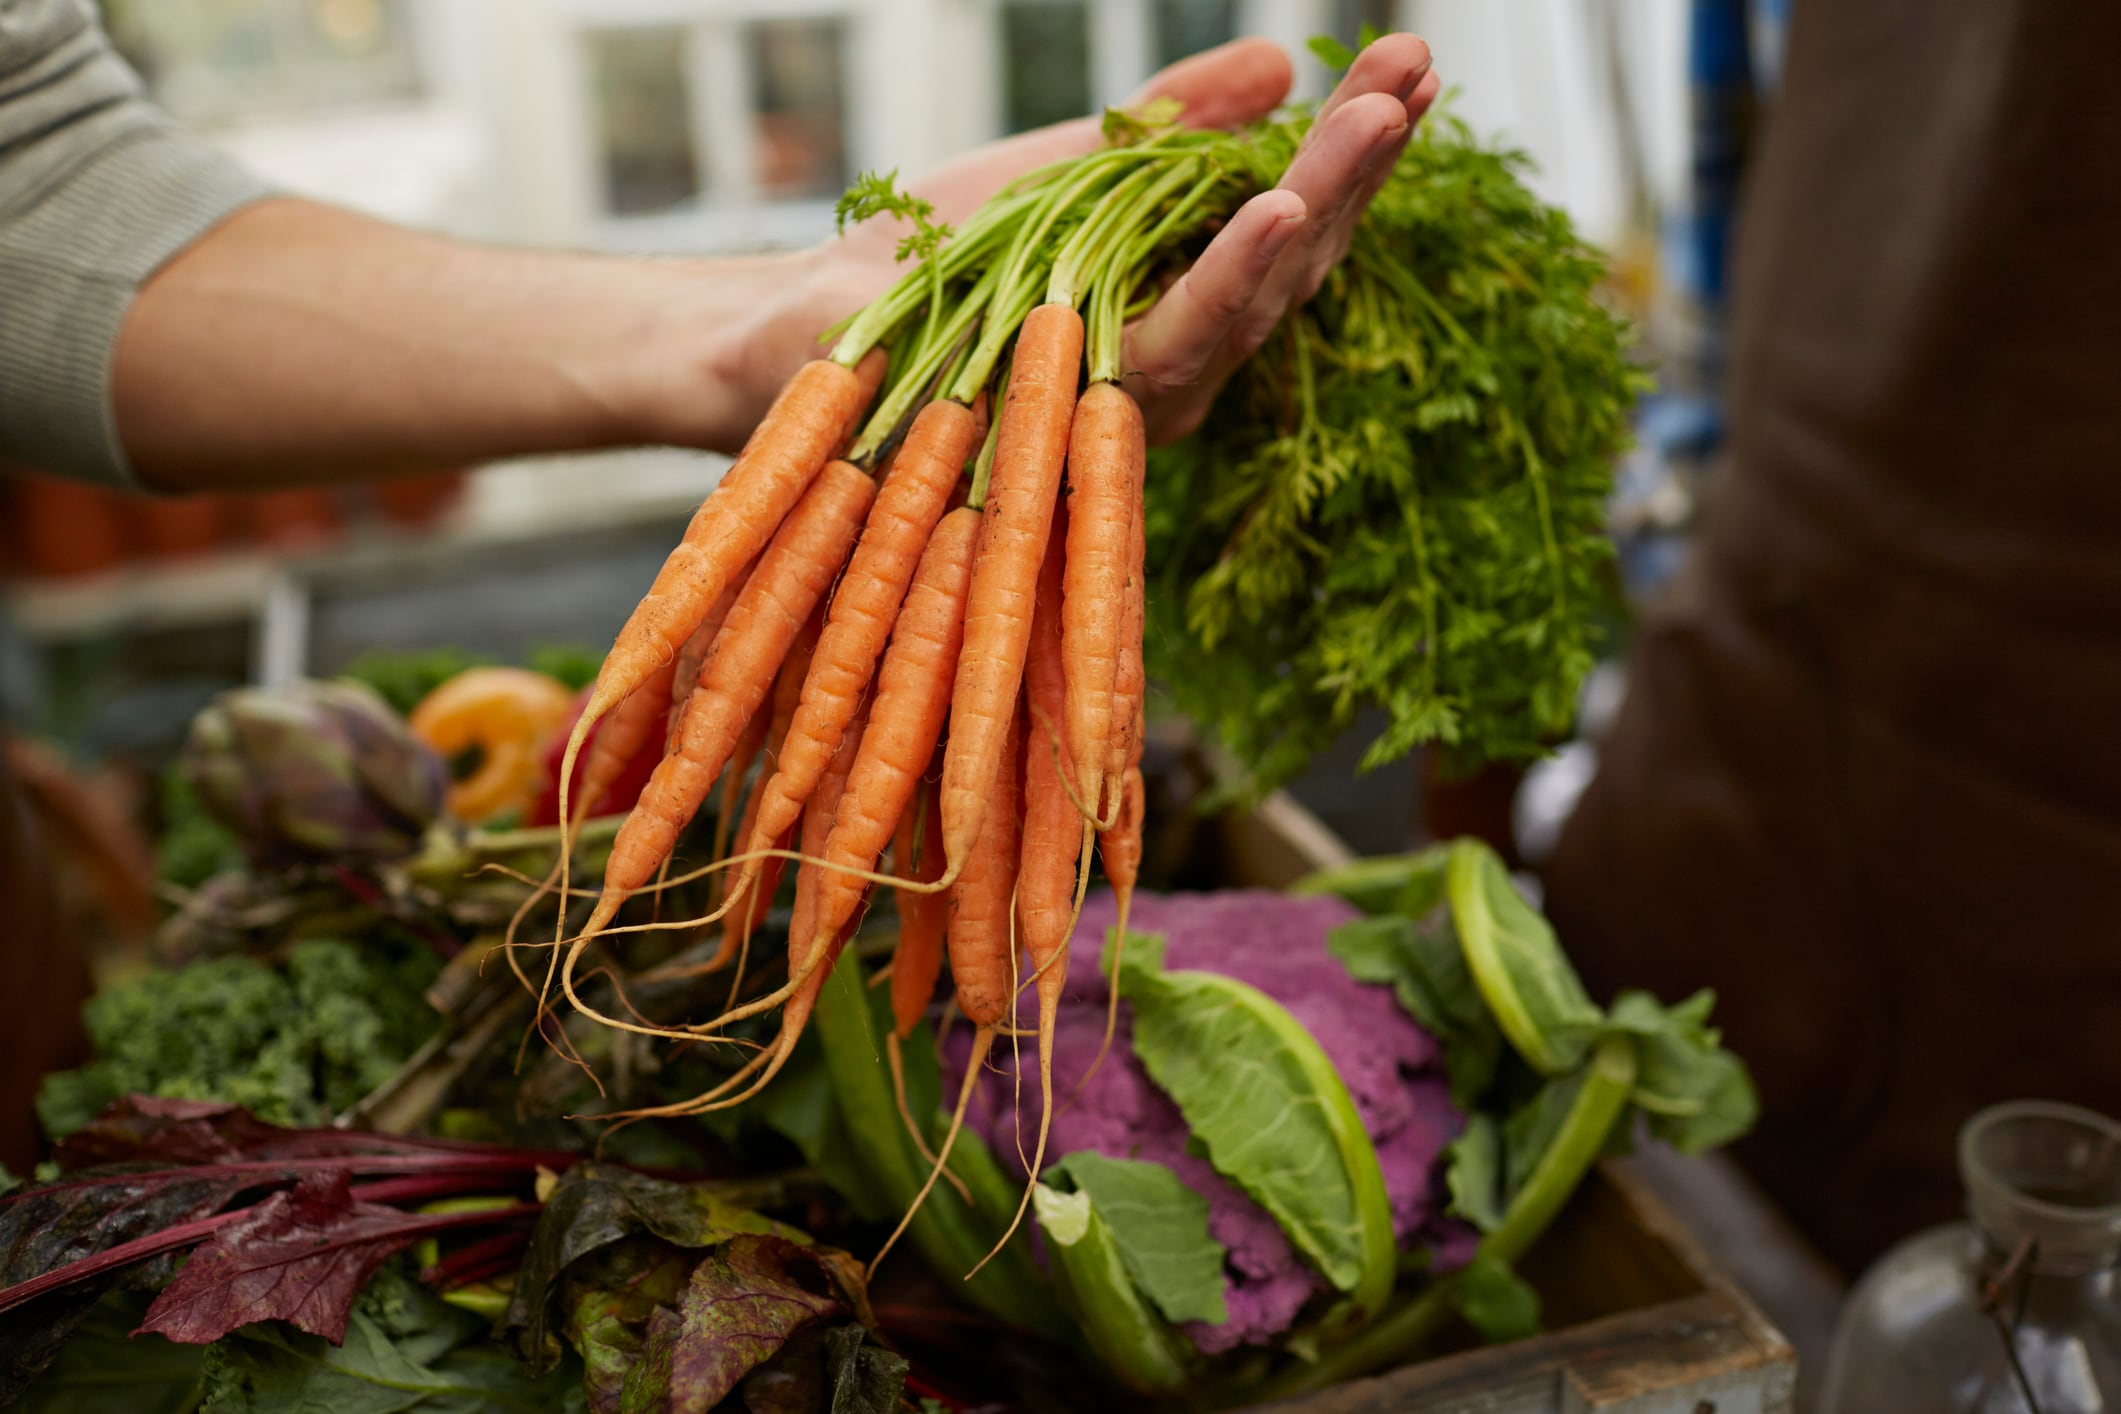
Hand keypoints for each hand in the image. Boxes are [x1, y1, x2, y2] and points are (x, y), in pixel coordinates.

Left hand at [738, 34, 1437, 444]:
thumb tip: (1275, 64)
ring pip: (1255, 300)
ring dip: (1322, 201)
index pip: (1292, 222)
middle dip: (1361, 163)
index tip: (1411, 65)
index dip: (1354, 148)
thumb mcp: (1074, 167)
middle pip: (1295, 259)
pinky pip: (1174, 340)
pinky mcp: (1082, 406)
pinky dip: (1230, 274)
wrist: (807, 320)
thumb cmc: (934, 257)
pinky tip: (1278, 205)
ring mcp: (1136, 394)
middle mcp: (1177, 361)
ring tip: (1379, 118)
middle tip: (1421, 71)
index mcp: (1182, 302)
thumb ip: (1173, 125)